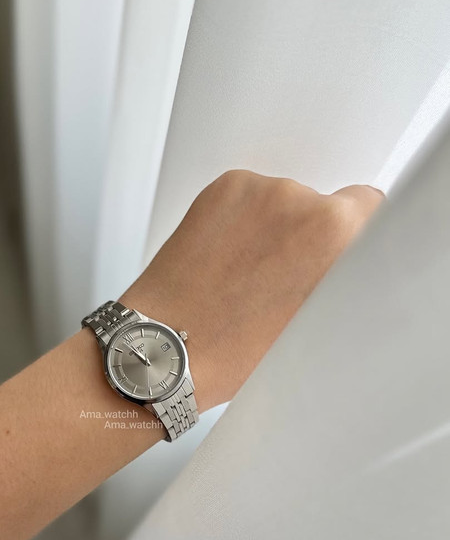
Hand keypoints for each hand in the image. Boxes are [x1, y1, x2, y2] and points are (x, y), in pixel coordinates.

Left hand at [122, 170, 382, 410]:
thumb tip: (343, 257)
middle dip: (310, 235)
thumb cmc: (238, 352)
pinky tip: (225, 258)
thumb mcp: (318, 323)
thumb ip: (339, 277)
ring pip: (283, 201)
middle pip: (322, 205)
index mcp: (335, 234)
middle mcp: (298, 200)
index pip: (370, 205)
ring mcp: (256, 190)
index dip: (356, 232)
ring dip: (273, 227)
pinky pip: (248, 197)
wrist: (169, 347)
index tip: (341, 248)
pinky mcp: (222, 188)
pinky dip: (242, 220)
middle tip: (284, 276)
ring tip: (244, 272)